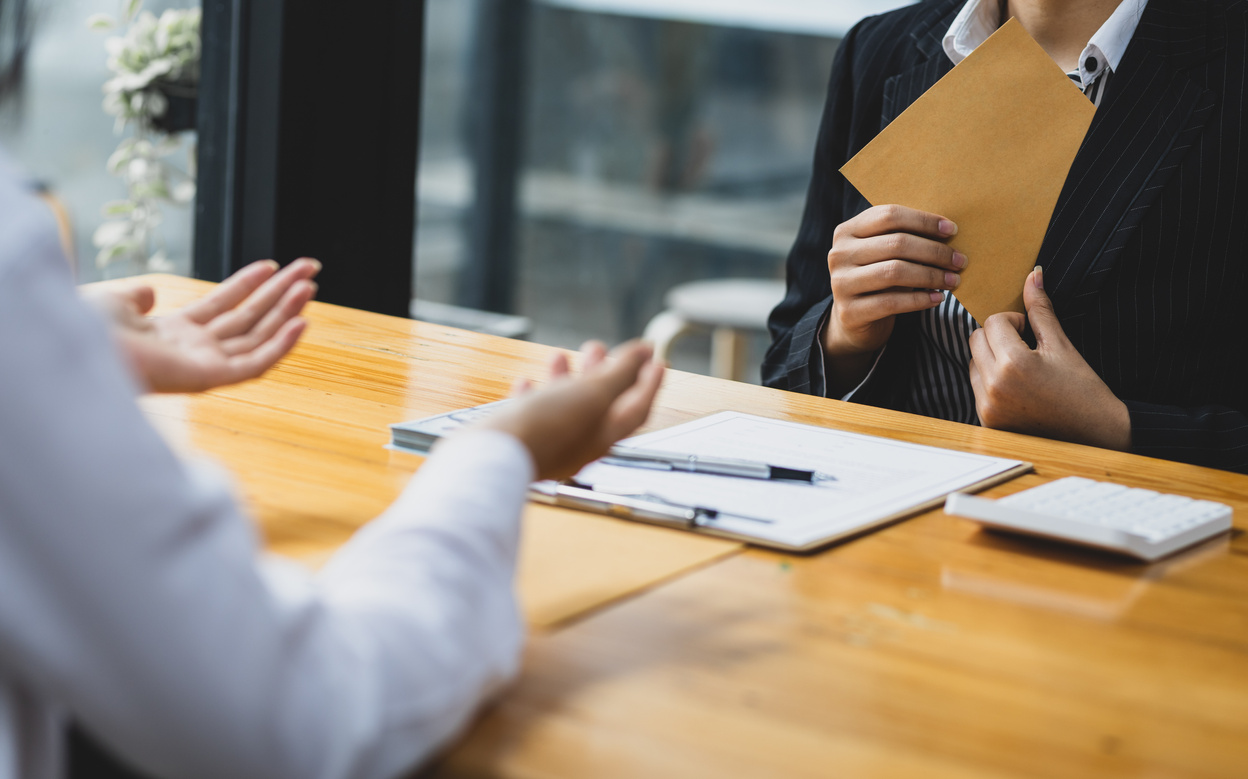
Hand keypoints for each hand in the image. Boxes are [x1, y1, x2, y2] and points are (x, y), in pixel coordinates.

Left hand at [83, 258, 320, 392]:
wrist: (80, 351)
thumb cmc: (87, 333)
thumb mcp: (114, 303)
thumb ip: (137, 296)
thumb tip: (152, 291)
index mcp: (174, 333)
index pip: (223, 305)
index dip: (248, 284)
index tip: (272, 266)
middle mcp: (195, 349)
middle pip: (249, 318)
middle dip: (280, 293)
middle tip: (308, 270)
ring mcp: (205, 365)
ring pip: (258, 337)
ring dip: (286, 312)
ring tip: (310, 287)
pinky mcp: (211, 378)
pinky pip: (255, 364)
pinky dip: (280, 345)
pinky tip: (301, 323)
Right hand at [480, 341, 664, 480]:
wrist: (494, 456)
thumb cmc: (546, 428)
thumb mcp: (592, 394)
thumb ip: (620, 373)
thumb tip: (644, 352)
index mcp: (605, 435)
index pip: (637, 407)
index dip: (648, 382)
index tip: (656, 360)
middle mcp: (580, 444)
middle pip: (600, 405)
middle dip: (601, 374)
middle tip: (599, 348)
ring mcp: (550, 444)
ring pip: (564, 407)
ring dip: (566, 379)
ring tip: (560, 354)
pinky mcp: (522, 442)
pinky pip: (532, 415)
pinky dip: (534, 395)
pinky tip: (526, 382)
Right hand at [822, 205, 964, 390]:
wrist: (854, 320)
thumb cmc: (879, 279)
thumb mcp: (885, 253)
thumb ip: (905, 238)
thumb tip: (949, 230)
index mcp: (847, 231)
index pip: (889, 216)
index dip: (923, 221)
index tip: (952, 230)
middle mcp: (839, 254)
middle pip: (895, 244)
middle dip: (934, 251)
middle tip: (959, 260)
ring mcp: (841, 283)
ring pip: (894, 272)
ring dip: (931, 275)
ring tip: (953, 280)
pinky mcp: (849, 311)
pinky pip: (892, 302)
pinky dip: (920, 300)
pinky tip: (937, 298)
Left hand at [968, 266, 1129, 449]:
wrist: (1095, 434)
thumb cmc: (1083, 389)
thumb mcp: (1061, 345)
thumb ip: (1041, 310)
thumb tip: (1033, 274)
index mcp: (1013, 364)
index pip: (993, 322)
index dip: (1013, 321)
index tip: (1032, 332)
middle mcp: (994, 386)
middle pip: (976, 339)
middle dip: (998, 336)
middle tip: (1026, 346)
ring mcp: (988, 406)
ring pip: (972, 362)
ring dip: (991, 358)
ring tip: (1024, 369)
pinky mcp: (986, 420)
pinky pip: (976, 386)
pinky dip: (990, 380)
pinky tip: (1019, 387)